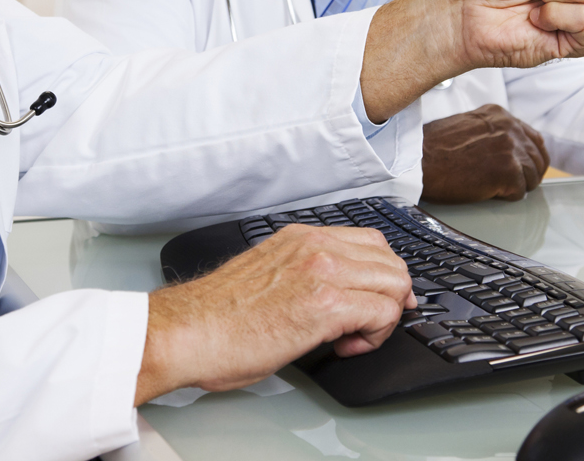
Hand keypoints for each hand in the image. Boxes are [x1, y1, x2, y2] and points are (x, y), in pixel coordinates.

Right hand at [134, 224, 412, 403]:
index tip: (378, 300)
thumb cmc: (217, 315)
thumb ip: (303, 271)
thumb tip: (333, 291)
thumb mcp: (268, 273)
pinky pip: (383, 313)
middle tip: (368, 324)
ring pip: (395, 284)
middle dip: (391, 296)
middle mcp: (315, 246)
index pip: (371, 241)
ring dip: (385, 316)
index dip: (382, 275)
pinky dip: (375, 335)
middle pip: (391, 260)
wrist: (189, 331)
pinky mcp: (326, 304)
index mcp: (301, 237)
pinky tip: (344, 346)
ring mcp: (323, 271)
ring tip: (353, 336)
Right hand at [421, 104, 548, 203]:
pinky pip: (520, 192)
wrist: (418, 161)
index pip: (533, 138)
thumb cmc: (432, 148)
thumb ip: (491, 133)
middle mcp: (509, 127)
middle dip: (528, 174)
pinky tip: (487, 191)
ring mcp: (511, 148)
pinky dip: (506, 197)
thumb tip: (507, 150)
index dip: (529, 158)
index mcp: (499, 115)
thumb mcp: (466, 127)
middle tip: (511, 184)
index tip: (522, 168)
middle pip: (538, 158)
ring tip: (492, 187)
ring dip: (516, 186)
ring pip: (532, 176)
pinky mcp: (508, 170)